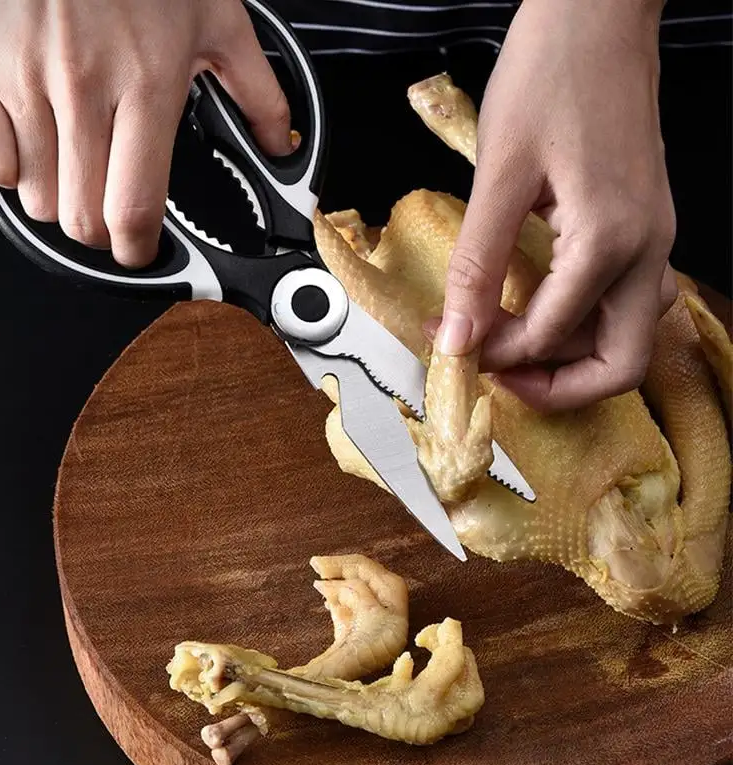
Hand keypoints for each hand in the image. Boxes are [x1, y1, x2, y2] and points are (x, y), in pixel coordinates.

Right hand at [0, 0, 293, 266]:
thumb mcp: (220, 21)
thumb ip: (258, 95)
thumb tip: (281, 146)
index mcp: (146, 85)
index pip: (133, 205)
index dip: (137, 249)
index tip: (142, 252)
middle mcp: (83, 90)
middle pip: (82, 216)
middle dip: (104, 234)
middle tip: (116, 219)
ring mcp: (28, 83)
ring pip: (37, 200)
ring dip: (63, 206)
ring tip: (83, 180)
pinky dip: (16, 177)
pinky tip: (41, 156)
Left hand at [437, 0, 676, 410]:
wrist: (596, 15)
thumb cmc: (550, 75)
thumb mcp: (499, 175)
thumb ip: (477, 265)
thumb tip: (456, 335)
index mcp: (609, 240)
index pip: (553, 334)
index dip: (498, 354)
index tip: (454, 348)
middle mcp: (646, 250)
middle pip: (620, 363)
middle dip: (559, 386)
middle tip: (500, 375)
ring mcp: (652, 239)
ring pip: (627, 335)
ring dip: (571, 356)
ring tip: (512, 346)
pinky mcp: (642, 226)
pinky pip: (622, 300)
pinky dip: (582, 321)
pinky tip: (537, 307)